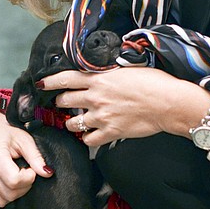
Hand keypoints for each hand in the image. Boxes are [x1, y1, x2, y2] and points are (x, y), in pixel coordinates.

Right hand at [0, 107, 53, 208]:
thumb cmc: (7, 131)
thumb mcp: (24, 139)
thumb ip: (36, 157)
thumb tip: (48, 173)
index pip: (14, 181)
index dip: (28, 178)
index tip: (30, 169)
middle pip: (9, 194)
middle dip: (23, 186)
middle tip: (24, 172)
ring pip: (1, 201)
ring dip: (13, 193)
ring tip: (14, 175)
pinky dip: (0, 196)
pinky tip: (3, 182)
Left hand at [41, 66, 209, 146]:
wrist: (168, 102)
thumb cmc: (154, 82)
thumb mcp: (127, 68)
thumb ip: (109, 72)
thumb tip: (101, 71)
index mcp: (98, 78)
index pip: (65, 78)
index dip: (50, 81)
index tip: (41, 84)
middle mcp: (95, 97)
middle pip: (65, 101)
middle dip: (61, 102)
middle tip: (63, 103)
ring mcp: (101, 116)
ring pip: (72, 123)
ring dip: (72, 122)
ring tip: (76, 121)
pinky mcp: (110, 132)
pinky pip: (88, 140)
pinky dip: (87, 138)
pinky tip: (91, 135)